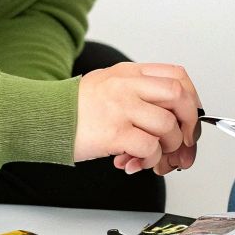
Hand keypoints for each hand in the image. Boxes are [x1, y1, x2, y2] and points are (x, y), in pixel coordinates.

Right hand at [74, 62, 200, 174]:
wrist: (42, 118)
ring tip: (154, 156)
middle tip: (183, 142)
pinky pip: (149, 147)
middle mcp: (127, 85)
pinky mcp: (114, 132)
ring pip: (168, 126)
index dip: (191, 99)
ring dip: (168, 147)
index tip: (189, 118)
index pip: (177, 76)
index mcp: (129, 73)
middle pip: (179, 97)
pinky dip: (150, 160)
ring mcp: (121, 107)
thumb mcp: (107, 85)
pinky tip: (136, 162)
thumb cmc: (74, 108)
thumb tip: (169, 119)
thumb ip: (137, 94)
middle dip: (189, 124)